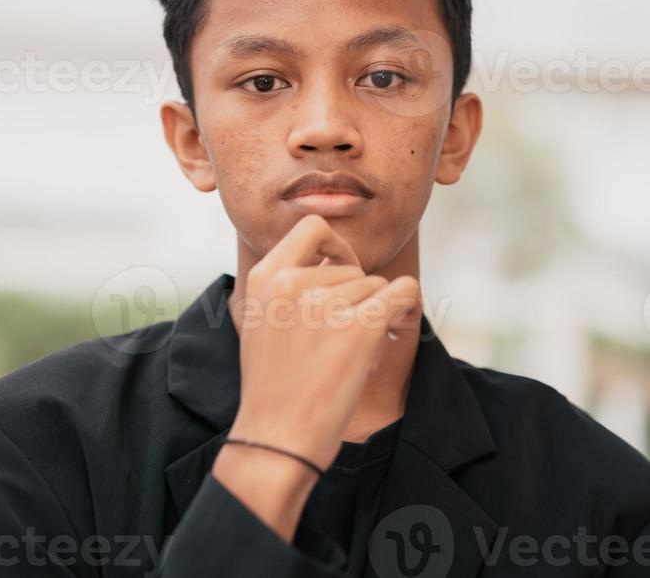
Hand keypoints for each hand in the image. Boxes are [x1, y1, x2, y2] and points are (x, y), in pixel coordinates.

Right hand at [227, 214, 420, 476]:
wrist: (277, 438)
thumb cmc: (272, 386)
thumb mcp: (260, 321)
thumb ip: (286, 286)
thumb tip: (335, 262)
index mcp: (265, 277)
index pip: (312, 227)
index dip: (335, 245)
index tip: (339, 268)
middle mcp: (292, 283)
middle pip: (351, 267)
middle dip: (356, 296)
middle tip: (345, 335)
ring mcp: (325, 304)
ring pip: (374, 286)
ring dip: (372, 313)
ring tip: (350, 352)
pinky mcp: (358, 327)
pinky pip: (401, 292)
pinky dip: (406, 303)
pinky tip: (399, 319)